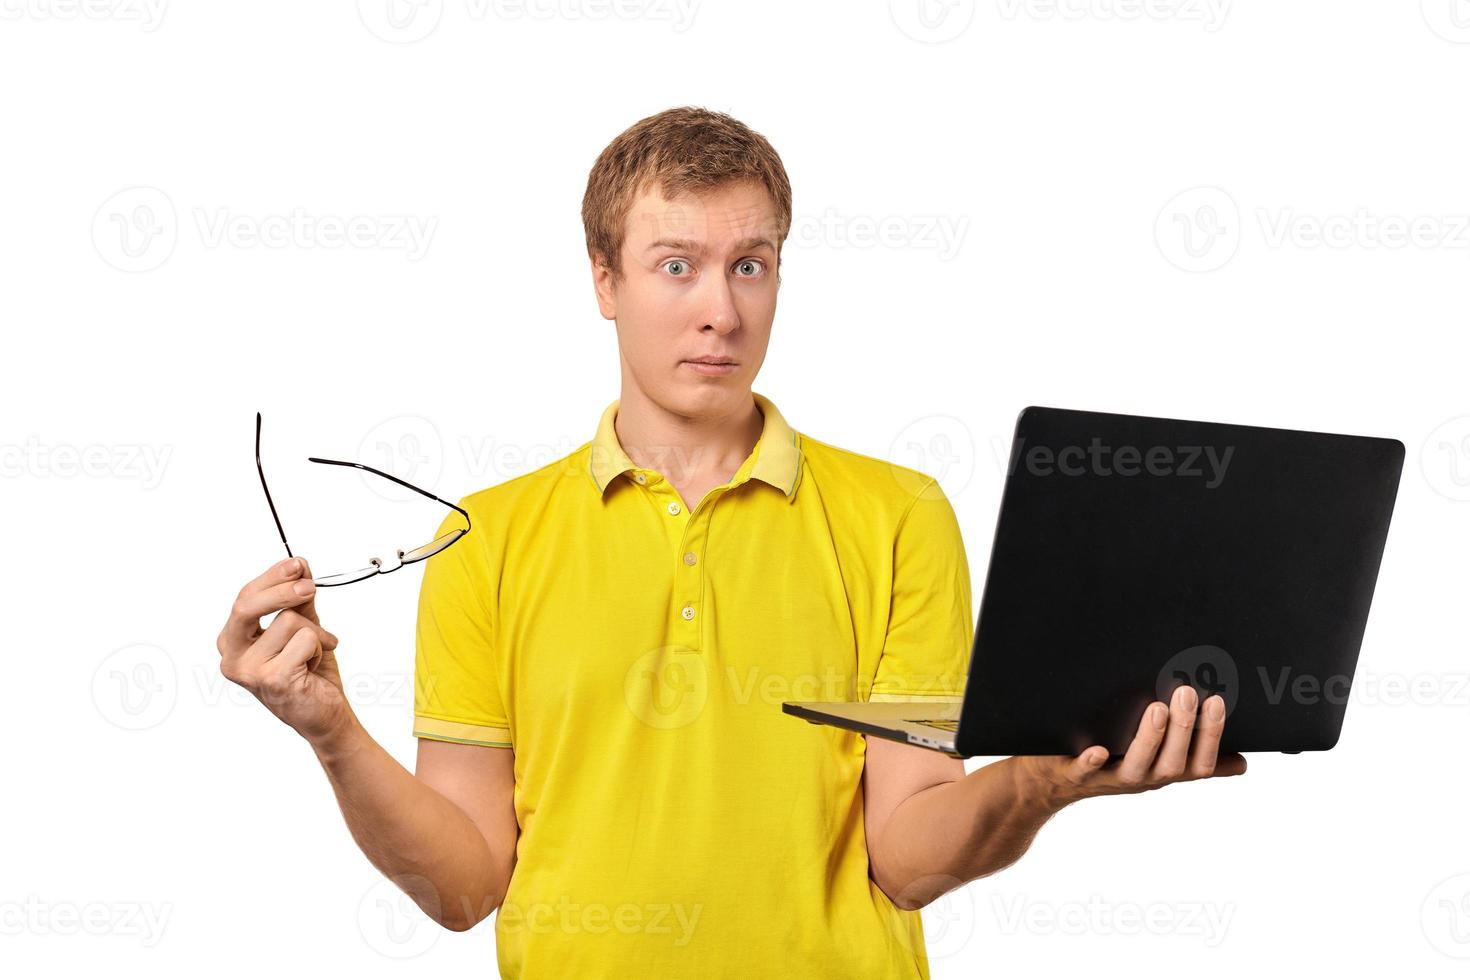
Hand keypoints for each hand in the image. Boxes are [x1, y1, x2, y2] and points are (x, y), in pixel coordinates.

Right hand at [217, 556, 354, 745]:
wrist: (325, 714)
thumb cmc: (309, 673)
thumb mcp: (303, 628)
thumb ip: (298, 600)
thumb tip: (299, 565)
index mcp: (233, 641)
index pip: (245, 597)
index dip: (272, 577)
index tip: (297, 564)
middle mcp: (232, 656)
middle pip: (247, 606)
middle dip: (282, 590)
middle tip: (309, 586)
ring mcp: (248, 670)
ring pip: (287, 621)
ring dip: (314, 633)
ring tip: (315, 652)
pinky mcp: (271, 679)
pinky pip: (303, 640)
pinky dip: (318, 648)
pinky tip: (313, 667)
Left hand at [1017, 685, 1246, 809]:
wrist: (1049, 782)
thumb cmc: (1108, 762)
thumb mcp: (1156, 760)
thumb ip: (1194, 758)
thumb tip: (1241, 763)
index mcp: (1163, 770)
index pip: (1200, 763)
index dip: (1212, 737)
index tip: (1218, 702)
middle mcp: (1141, 778)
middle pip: (1172, 763)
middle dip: (1183, 729)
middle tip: (1187, 693)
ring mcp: (1108, 777)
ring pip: (1136, 766)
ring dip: (1149, 738)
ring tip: (1156, 707)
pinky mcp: (1074, 774)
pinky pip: (1084, 772)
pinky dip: (1092, 762)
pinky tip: (1099, 749)